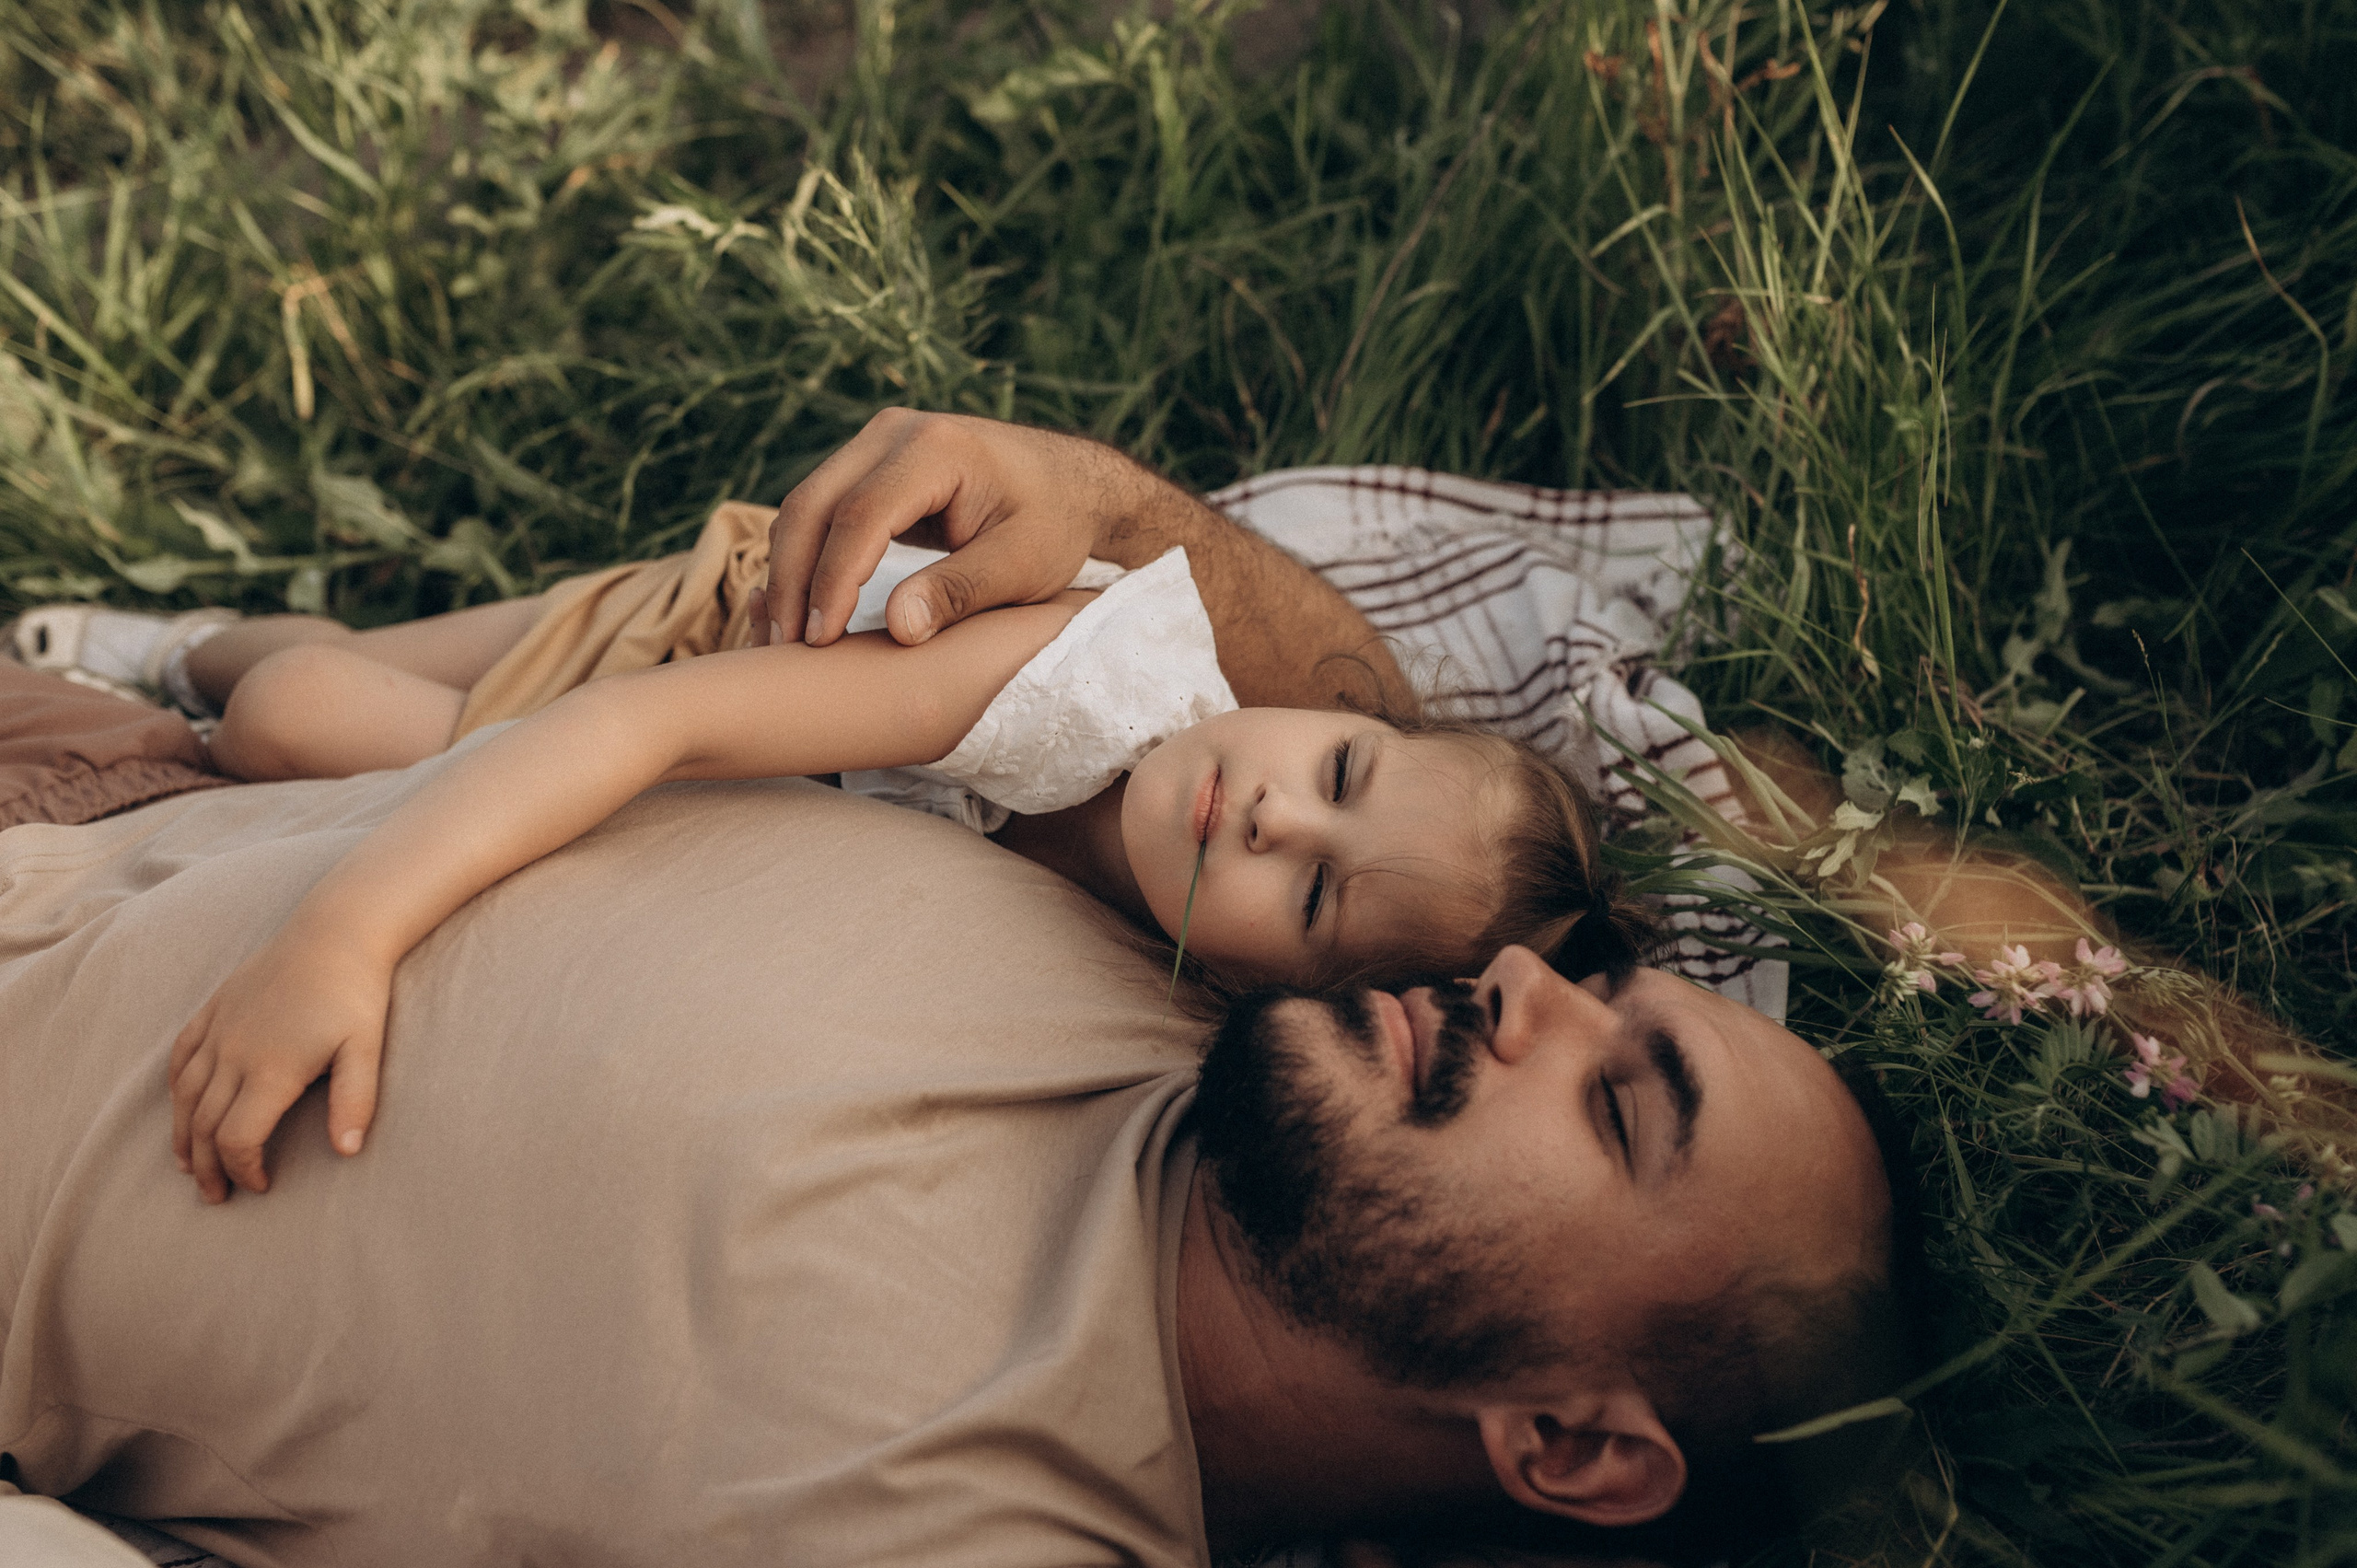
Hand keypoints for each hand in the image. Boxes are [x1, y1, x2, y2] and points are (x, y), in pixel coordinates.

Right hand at [169, 927, 391, 1202]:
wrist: (335, 933)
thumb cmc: (356, 994)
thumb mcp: (366, 1050)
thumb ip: (355, 1102)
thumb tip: (348, 1152)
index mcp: (271, 1069)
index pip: (238, 1138)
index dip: (242, 1169)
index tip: (259, 1187)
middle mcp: (234, 1053)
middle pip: (203, 1126)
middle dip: (207, 1167)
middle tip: (216, 1196)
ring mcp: (218, 1030)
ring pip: (184, 1097)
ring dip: (182, 1137)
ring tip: (189, 1168)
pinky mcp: (213, 1009)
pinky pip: (180, 1058)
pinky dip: (175, 1092)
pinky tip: (181, 1110)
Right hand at [761, 408, 1124, 648]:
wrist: (1073, 483)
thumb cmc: (1055, 524)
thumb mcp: (1021, 565)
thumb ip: (960, 592)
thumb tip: (897, 628)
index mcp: (936, 449)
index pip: (861, 516)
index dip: (833, 581)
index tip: (820, 640)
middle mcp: (894, 432)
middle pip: (814, 504)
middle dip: (792, 578)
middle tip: (784, 645)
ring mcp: (876, 442)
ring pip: (806, 505)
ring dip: (789, 569)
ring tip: (786, 636)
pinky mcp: (870, 463)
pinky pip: (821, 508)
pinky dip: (804, 555)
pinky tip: (801, 605)